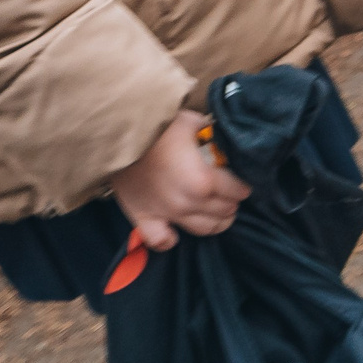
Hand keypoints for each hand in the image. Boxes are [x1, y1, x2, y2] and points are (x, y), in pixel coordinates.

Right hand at [111, 111, 249, 250]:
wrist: (119, 137)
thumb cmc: (159, 127)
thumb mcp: (194, 122)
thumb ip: (213, 134)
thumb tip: (224, 137)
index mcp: (204, 180)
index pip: (237, 191)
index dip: (243, 186)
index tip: (243, 182)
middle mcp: (188, 203)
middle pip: (223, 211)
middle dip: (232, 203)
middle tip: (231, 195)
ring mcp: (166, 214)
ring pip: (203, 230)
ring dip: (216, 222)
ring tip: (219, 213)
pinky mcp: (144, 218)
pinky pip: (160, 241)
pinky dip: (171, 240)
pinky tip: (176, 232)